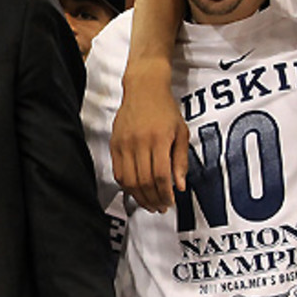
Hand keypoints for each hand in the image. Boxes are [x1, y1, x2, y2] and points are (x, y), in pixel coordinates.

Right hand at [110, 60, 188, 211]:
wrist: (143, 89)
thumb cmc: (165, 109)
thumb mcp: (181, 132)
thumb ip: (180, 161)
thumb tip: (179, 186)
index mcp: (159, 139)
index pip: (160, 175)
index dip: (165, 194)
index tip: (170, 203)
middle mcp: (139, 142)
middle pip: (144, 181)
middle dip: (153, 199)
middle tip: (160, 208)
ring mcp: (124, 143)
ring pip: (129, 180)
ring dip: (139, 196)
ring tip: (149, 204)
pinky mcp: (114, 144)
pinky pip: (118, 172)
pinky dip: (126, 186)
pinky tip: (135, 191)